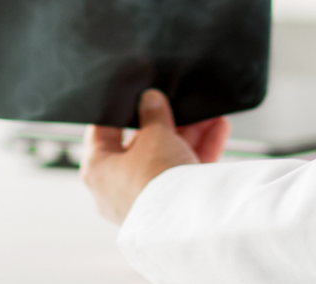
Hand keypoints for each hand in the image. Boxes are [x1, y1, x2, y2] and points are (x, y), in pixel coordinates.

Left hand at [83, 89, 230, 224]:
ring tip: (208, 114)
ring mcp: (144, 198)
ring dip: (190, 134)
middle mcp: (116, 188)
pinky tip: (218, 130)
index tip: (136, 95)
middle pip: (141, 145)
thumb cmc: (154, 180)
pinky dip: (201, 151)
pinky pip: (184, 174)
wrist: (184, 220)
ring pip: (167, 158)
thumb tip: (150, 100)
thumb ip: (152, 113)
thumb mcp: (154, 134)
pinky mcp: (170, 207)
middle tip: (178, 103)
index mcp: (97, 169)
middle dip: (167, 122)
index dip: (120, 110)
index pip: (102, 132)